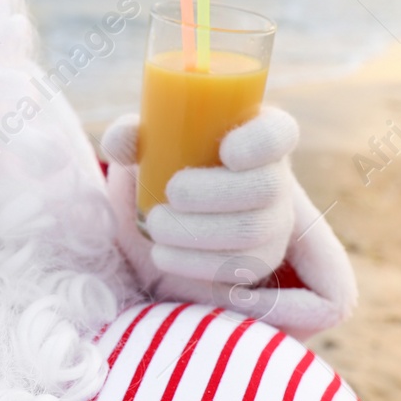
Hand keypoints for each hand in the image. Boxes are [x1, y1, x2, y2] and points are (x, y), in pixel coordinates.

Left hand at [102, 107, 297, 283]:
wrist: (175, 210)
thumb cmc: (168, 161)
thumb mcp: (150, 141)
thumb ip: (131, 134)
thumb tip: (121, 141)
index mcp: (257, 134)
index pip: (279, 133)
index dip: (262, 142)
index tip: (226, 151)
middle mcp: (276, 178)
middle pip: (267, 186)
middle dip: (217, 192)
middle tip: (173, 192)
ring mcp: (274, 222)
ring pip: (252, 231)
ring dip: (200, 231)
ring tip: (157, 225)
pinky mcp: (261, 259)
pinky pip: (239, 268)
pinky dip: (196, 263)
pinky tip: (163, 254)